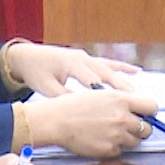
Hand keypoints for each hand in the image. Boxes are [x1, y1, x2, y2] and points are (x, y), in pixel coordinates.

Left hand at [5, 41, 140, 97]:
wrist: (28, 56)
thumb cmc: (36, 72)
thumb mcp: (45, 87)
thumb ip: (63, 97)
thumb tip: (80, 108)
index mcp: (71, 64)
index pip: (91, 80)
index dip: (104, 93)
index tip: (115, 105)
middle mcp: (82, 58)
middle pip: (105, 73)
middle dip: (119, 88)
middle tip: (132, 102)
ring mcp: (87, 57)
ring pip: (110, 69)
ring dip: (123, 81)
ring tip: (135, 94)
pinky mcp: (88, 58)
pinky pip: (108, 63)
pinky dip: (122, 67)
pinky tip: (136, 71)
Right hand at [32, 88, 159, 158]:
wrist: (56, 120)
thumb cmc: (75, 105)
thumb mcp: (101, 94)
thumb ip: (121, 101)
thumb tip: (138, 108)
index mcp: (121, 100)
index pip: (152, 107)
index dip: (150, 112)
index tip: (146, 115)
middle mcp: (122, 118)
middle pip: (147, 128)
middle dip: (141, 128)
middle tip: (130, 128)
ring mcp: (116, 135)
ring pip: (136, 141)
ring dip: (128, 139)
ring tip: (112, 133)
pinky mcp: (108, 150)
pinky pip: (121, 151)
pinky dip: (114, 148)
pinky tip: (102, 140)